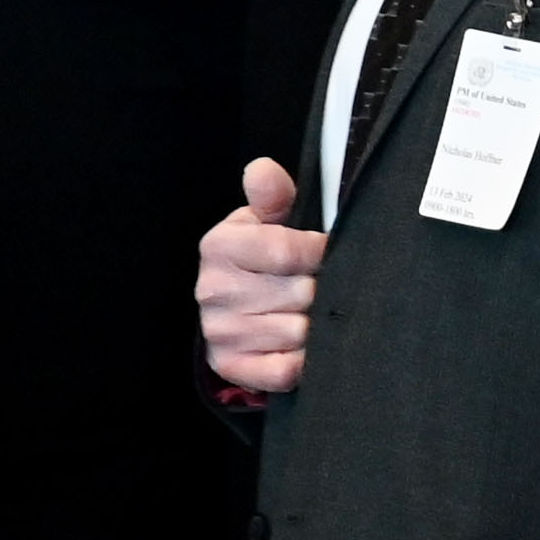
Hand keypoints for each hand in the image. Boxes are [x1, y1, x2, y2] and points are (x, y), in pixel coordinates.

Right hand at [198, 157, 321, 405]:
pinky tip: (305, 347)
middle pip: (299, 294)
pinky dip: (304, 362)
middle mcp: (212, 290)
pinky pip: (283, 370)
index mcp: (219, 246)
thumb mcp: (267, 220)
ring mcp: (219, 331)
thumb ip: (273, 196)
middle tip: (322, 287)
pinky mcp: (230, 366)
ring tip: (314, 314)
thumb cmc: (262, 256)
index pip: (286, 251)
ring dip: (317, 326)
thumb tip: (263, 169)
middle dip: (321, 291)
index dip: (320, 252)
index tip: (328, 252)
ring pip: (298, 333)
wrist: (235, 306)